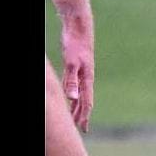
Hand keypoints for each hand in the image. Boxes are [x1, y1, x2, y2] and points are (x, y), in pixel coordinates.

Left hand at [59, 11, 94, 131]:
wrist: (78, 26)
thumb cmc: (75, 44)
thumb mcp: (71, 63)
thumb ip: (71, 81)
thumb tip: (72, 98)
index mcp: (87, 78)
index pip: (86, 102)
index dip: (85, 116)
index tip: (84, 129)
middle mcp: (85, 77)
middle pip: (83, 100)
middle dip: (81, 114)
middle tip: (80, 129)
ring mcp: (80, 71)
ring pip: (78, 93)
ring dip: (76, 106)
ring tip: (74, 117)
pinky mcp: (74, 65)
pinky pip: (72, 84)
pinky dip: (71, 94)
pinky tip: (68, 97)